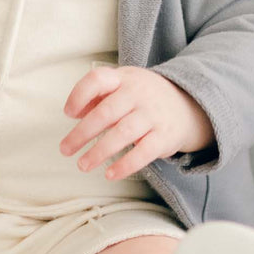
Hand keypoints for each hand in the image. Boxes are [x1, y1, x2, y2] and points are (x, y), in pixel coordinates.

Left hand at [59, 66, 214, 180]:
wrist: (188, 106)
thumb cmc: (142, 98)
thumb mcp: (121, 87)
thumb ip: (97, 97)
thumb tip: (74, 113)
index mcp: (123, 79)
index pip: (97, 79)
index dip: (79, 96)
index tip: (68, 113)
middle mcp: (138, 94)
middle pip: (106, 112)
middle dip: (82, 133)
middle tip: (65, 149)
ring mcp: (153, 114)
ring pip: (123, 133)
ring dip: (99, 151)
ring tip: (83, 165)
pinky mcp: (165, 136)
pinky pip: (143, 152)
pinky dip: (125, 165)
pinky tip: (110, 174)